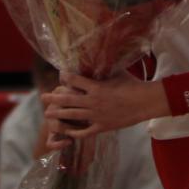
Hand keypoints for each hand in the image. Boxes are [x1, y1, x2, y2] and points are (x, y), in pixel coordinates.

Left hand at [44, 74, 165, 137]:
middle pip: (67, 100)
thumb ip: (106, 68)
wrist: (145, 102)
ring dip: (58, 114)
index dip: (64, 77)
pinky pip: (84, 132)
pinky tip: (67, 132)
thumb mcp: (119, 73)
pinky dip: (74, 132)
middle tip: (42, 97)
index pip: (74, 80)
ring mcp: (96, 116)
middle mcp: (93, 101)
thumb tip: (100, 56)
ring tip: (48, 114)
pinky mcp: (102, 127)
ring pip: (72, 116)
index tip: (60, 75)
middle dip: (53, 98)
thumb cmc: (133, 85)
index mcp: (96, 87)